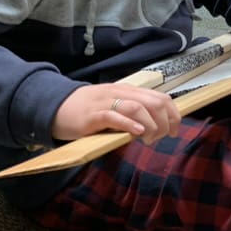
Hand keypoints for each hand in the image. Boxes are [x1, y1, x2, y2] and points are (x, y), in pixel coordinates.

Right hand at [52, 84, 180, 143]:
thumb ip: (133, 113)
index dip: (173, 114)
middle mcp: (120, 93)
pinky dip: (129, 124)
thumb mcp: (115, 107)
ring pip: (138, 107)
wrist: (55, 107)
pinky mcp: (93, 115)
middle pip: (154, 102)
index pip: (160, 97)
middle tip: (163, 137)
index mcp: (128, 91)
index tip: (175, 130)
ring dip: (150, 125)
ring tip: (150, 139)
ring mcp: (106, 102)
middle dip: (165, 122)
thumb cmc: (88, 111)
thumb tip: (156, 126)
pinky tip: (137, 133)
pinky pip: (114, 116)